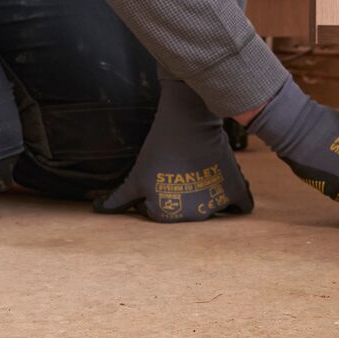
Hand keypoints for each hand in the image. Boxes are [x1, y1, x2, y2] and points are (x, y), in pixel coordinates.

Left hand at [96, 77, 253, 221]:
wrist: (188, 121)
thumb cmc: (159, 146)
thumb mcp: (136, 174)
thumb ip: (119, 198)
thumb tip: (98, 210)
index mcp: (165, 215)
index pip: (163, 212)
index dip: (160, 195)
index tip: (164, 176)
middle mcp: (191, 216)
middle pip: (189, 211)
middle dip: (185, 196)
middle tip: (182, 171)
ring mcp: (214, 204)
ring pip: (214, 208)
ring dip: (209, 195)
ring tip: (201, 171)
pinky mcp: (234, 190)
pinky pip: (240, 207)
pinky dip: (237, 204)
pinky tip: (228, 189)